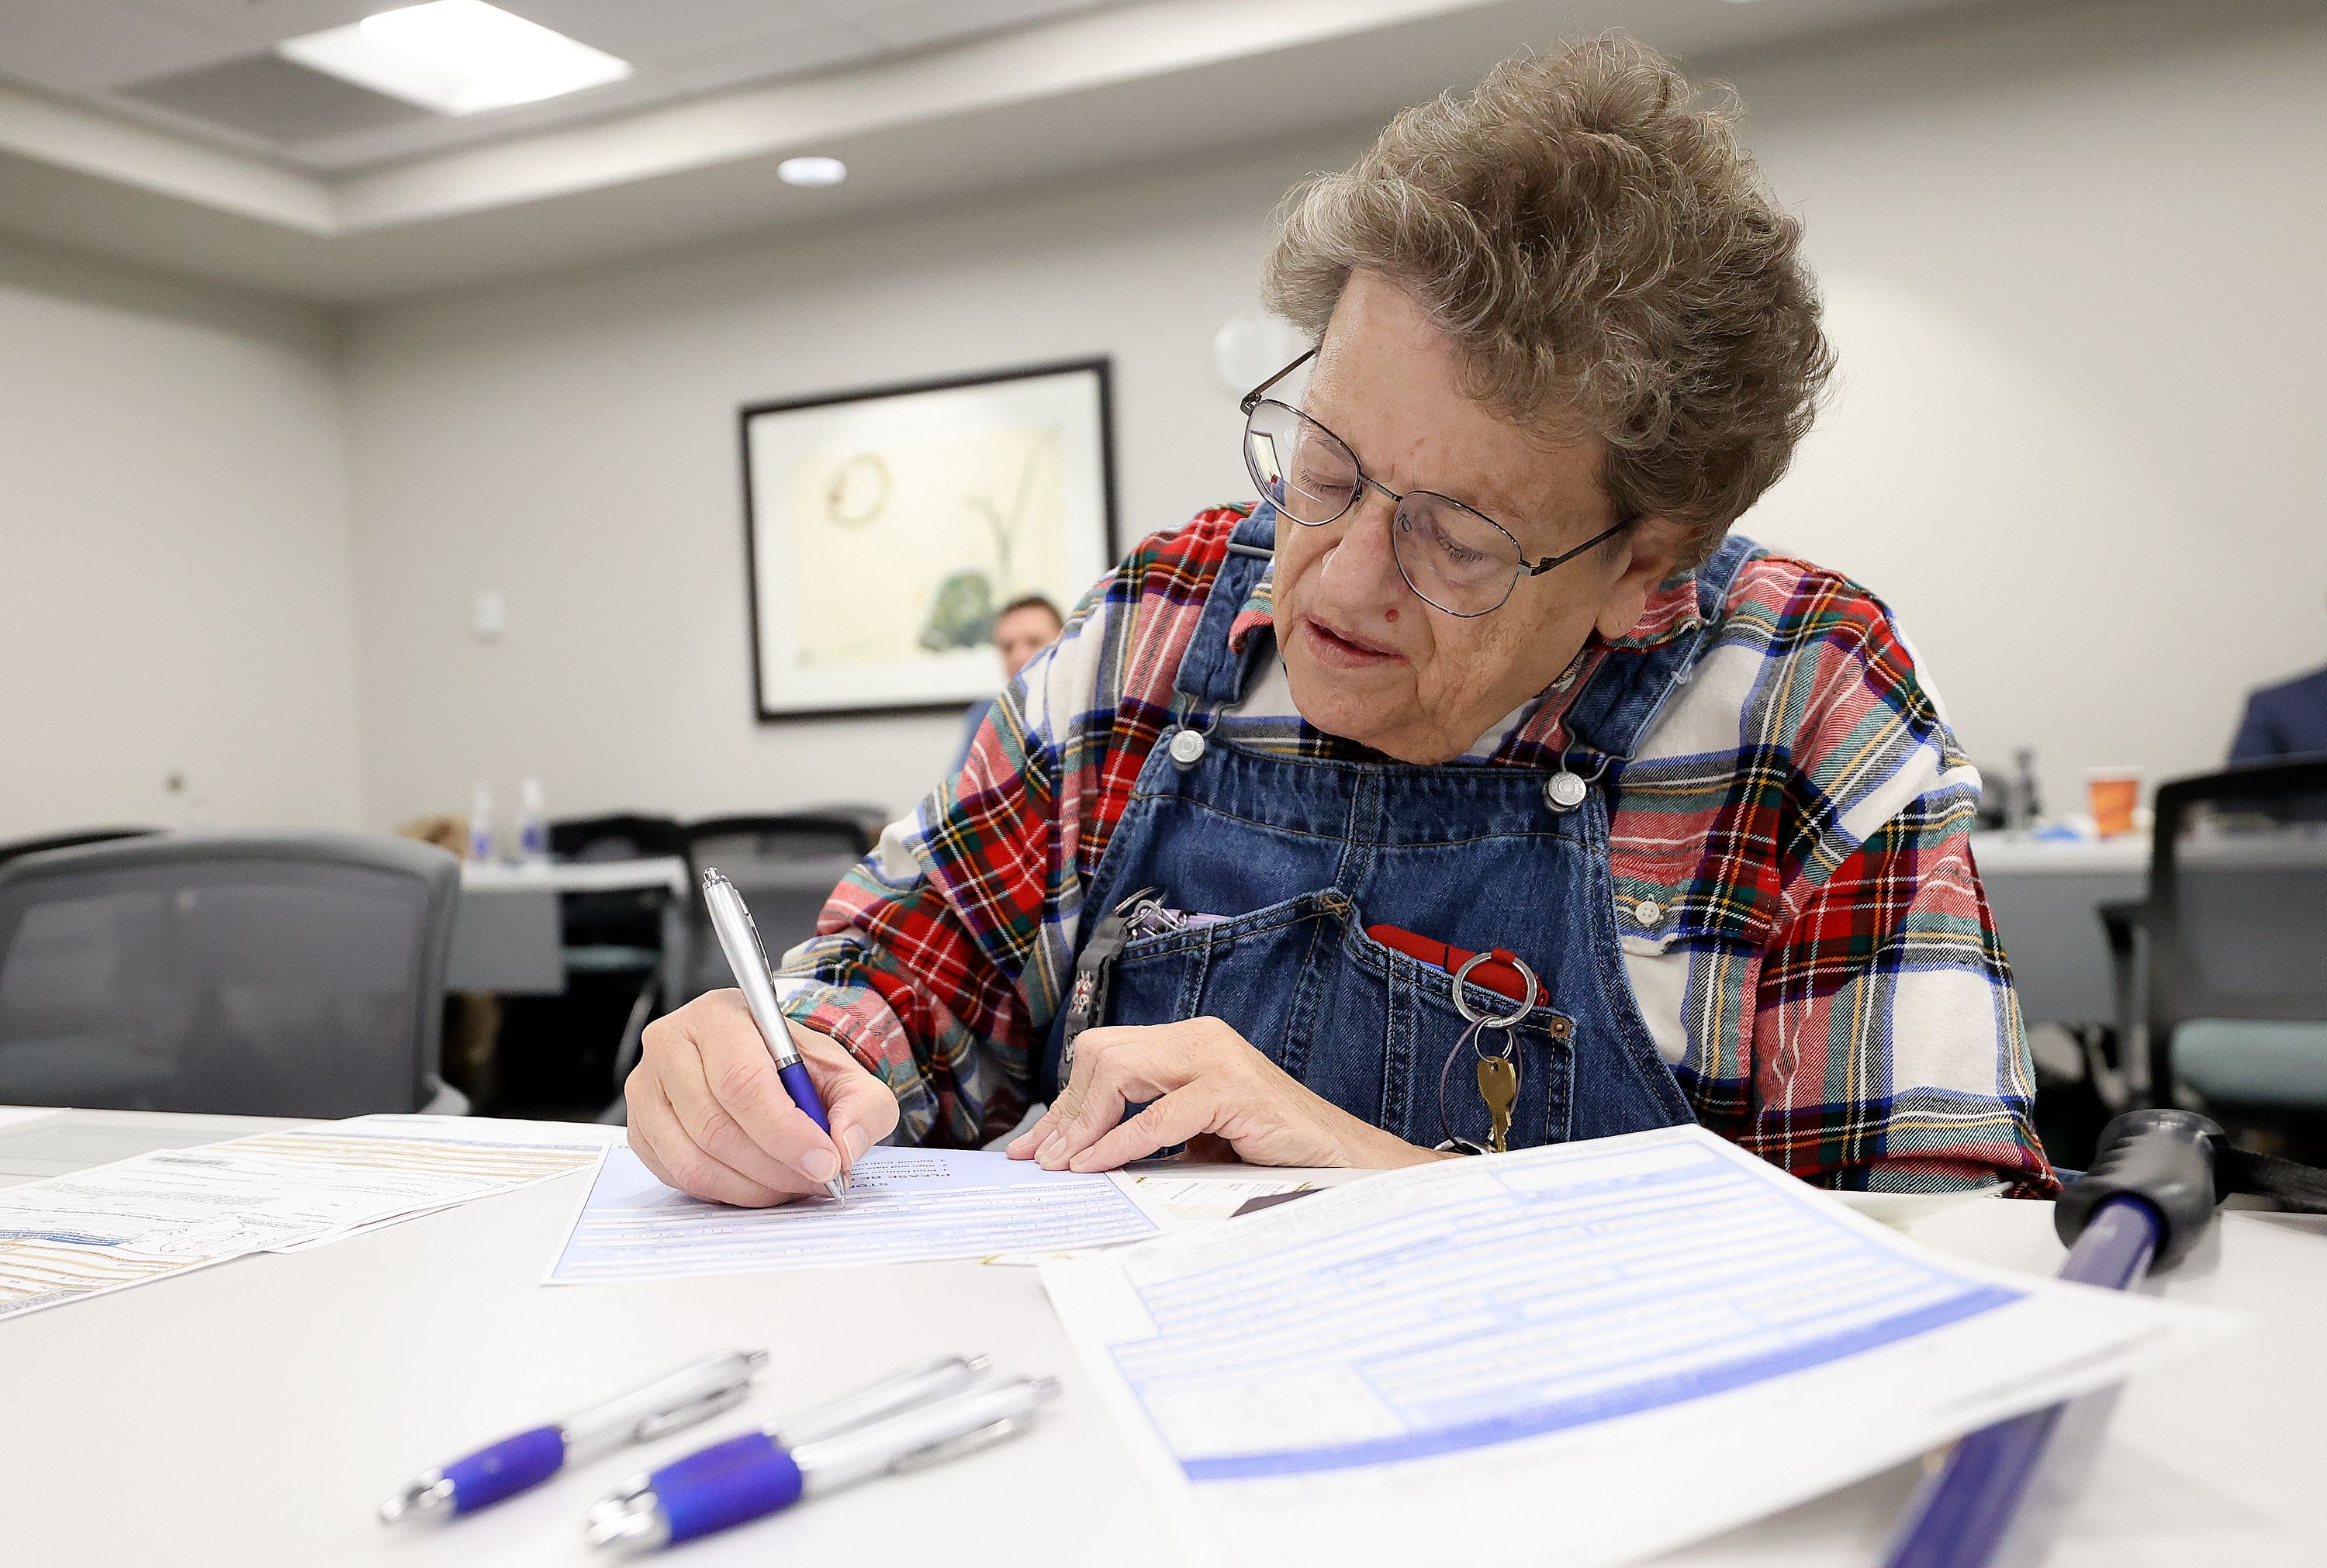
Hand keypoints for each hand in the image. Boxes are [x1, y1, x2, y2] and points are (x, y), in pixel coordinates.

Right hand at [625, 989, 899, 1205]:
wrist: (767, 1067)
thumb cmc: (798, 1067)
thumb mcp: (847, 1075)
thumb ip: (863, 1106)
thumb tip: (844, 1147)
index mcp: (719, 1015)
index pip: (741, 1081)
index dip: (785, 1131)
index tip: (824, 1161)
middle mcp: (670, 1044)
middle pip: (716, 1125)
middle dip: (774, 1166)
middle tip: (814, 1179)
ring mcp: (646, 1088)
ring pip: (694, 1159)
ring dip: (752, 1186)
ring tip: (791, 1184)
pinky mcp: (640, 1129)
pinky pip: (679, 1177)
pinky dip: (726, 1192)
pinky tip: (758, 1182)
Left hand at [1003, 1016, 1446, 1173]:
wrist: (1344, 1161)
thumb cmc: (1272, 1152)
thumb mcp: (1199, 1135)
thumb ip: (1148, 1131)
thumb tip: (1079, 1158)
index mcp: (1189, 1042)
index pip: (1105, 1057)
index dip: (1065, 1103)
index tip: (1035, 1147)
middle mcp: (1200, 1038)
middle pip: (1101, 1056)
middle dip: (1064, 1111)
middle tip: (1041, 1161)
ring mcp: (1217, 1059)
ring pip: (1121, 1072)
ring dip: (1082, 1124)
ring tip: (1061, 1165)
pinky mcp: (1232, 1090)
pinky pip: (1158, 1114)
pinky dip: (1120, 1142)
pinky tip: (1097, 1166)